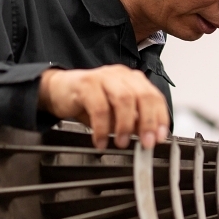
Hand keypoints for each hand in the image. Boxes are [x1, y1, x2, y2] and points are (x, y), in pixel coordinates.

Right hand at [38, 66, 168, 149]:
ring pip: (124, 99)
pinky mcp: (86, 83)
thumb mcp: (115, 114)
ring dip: (125, 125)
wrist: (58, 91)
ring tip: (121, 142)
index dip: (160, 118)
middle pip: (143, 96)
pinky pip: (99, 107)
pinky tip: (100, 140)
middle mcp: (121, 75)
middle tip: (146, 143)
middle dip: (148, 122)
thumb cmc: (90, 102)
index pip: (155, 97)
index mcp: (133, 80)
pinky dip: (102, 128)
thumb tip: (149, 136)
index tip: (160, 137)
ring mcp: (104, 77)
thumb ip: (133, 122)